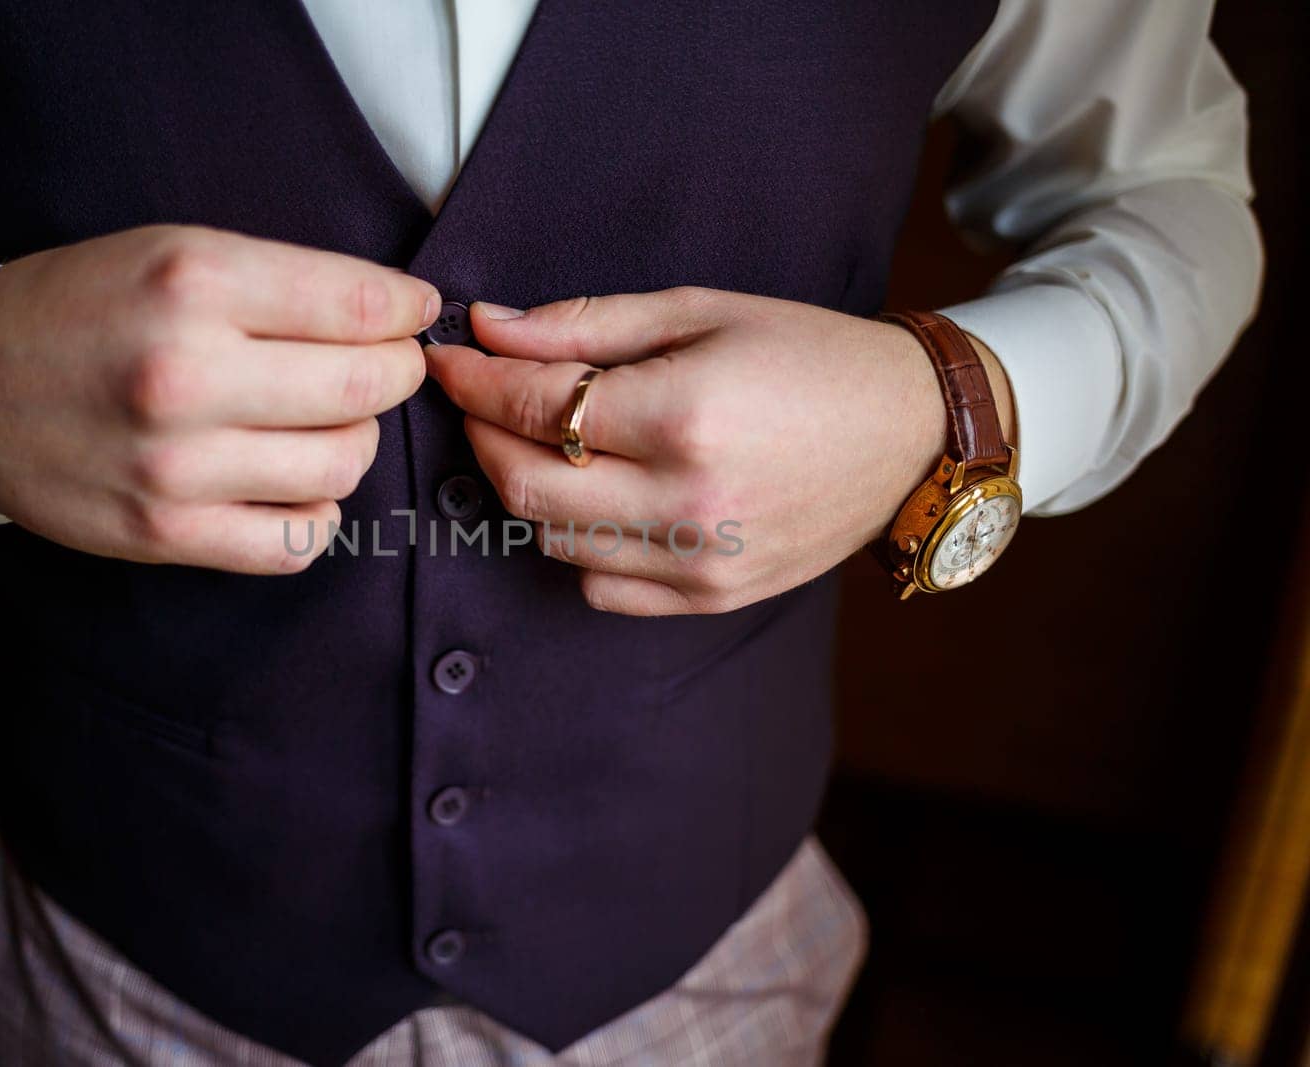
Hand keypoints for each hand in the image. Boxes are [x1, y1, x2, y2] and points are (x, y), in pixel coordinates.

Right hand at [0, 224, 438, 572]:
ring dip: (355, 442)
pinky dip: (317, 512)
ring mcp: (176, 466)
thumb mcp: (170, 251)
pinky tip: (293, 482)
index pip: (360, 306)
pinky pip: (298, 541)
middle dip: (394, 374)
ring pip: (343, 465)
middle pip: (365, 389)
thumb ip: (283, 279)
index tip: (413, 313)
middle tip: (379, 366)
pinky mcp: (167, 533)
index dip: (408, 311)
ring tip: (322, 421)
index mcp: (193, 284)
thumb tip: (399, 312)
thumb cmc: (79, 309)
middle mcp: (186, 375)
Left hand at [426, 288, 1011, 615]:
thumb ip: (586, 325)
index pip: (533, 407)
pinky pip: (601, 587)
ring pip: (553, 539)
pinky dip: (576, 544)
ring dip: (524, 487)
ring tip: (539, 439)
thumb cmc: (809, 355)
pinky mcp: (711, 597)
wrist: (912, 433)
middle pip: (524, 485)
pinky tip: (596, 496)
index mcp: (684, 416)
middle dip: (481, 436)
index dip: (474, 380)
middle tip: (480, 398)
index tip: (448, 357)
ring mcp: (699, 561)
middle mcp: (687, 501)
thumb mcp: (701, 312)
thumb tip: (490, 327)